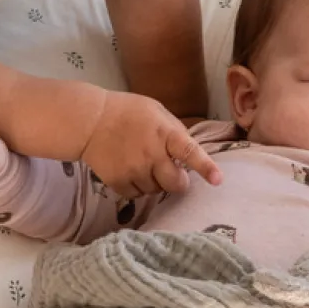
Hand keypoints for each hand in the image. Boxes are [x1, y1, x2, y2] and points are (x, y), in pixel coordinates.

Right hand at [81, 91, 221, 197]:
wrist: (90, 120)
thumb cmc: (127, 112)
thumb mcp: (157, 112)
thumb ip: (175, 132)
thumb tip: (190, 154)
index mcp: (165, 133)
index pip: (189, 151)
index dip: (205, 167)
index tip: (218, 180)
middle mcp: (151, 154)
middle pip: (175, 184)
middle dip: (177, 181)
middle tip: (171, 173)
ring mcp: (134, 170)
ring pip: (156, 190)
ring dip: (154, 182)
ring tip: (142, 163)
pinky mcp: (118, 181)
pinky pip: (137, 195)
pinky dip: (137, 187)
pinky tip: (129, 171)